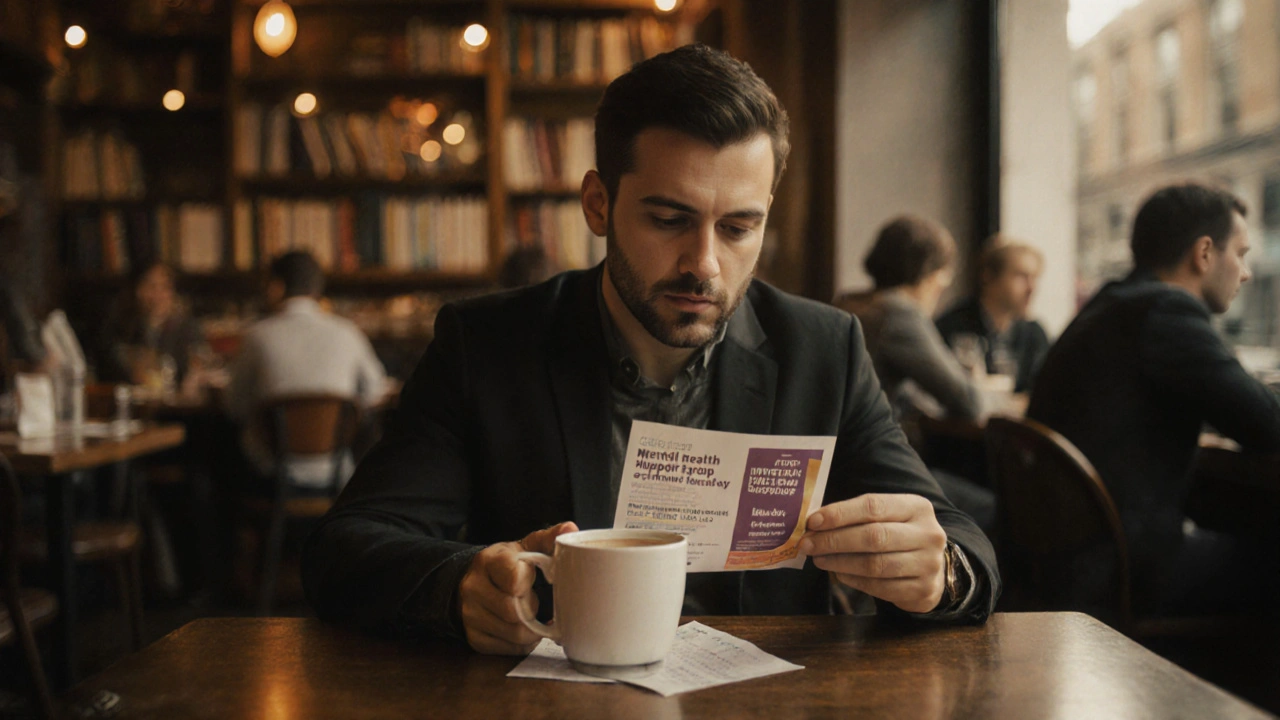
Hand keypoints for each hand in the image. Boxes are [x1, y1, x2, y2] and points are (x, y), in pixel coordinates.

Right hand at [458, 521, 577, 654]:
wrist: (473, 582)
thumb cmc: (507, 564)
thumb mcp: (524, 547)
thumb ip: (548, 539)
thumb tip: (571, 528)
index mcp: (488, 561)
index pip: (513, 578)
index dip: (529, 581)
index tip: (533, 578)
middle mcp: (473, 588)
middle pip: (514, 610)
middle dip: (532, 608)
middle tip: (537, 600)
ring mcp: (471, 615)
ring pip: (513, 633)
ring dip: (532, 629)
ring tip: (534, 615)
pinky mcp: (475, 638)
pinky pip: (508, 649)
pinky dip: (523, 642)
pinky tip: (526, 629)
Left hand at [799, 494, 946, 613]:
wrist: (935, 569)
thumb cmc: (900, 537)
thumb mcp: (889, 518)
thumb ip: (857, 517)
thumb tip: (815, 523)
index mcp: (917, 507)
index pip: (873, 506)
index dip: (840, 514)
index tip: (813, 521)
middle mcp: (928, 534)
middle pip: (873, 536)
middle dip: (834, 540)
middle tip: (807, 544)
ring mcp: (928, 564)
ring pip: (875, 564)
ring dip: (839, 562)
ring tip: (818, 559)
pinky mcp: (922, 590)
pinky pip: (879, 587)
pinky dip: (854, 580)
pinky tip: (838, 574)